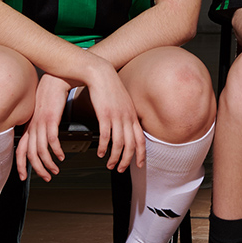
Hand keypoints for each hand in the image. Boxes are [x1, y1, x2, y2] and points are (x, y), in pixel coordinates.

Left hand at [18, 73, 73, 182]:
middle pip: (30, 155)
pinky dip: (56, 151)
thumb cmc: (50, 94)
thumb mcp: (42, 112)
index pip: (20, 150)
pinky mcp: (50, 119)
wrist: (55, 79)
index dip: (20, 165)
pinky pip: (52, 140)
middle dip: (37, 170)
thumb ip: (41, 124)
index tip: (23, 176)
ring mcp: (40, 123)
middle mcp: (33, 127)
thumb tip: (43, 135)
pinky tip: (61, 155)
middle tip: (46, 177)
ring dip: (48, 164)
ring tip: (55, 170)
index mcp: (30, 126)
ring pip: (40, 151)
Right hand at [81, 59, 143, 173]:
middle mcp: (127, 117)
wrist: (100, 72)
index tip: (139, 164)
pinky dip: (104, 147)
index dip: (141, 154)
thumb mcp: (122, 101)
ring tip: (110, 165)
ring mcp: (117, 116)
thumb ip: (125, 114)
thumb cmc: (109, 86)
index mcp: (132, 115)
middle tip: (121, 169)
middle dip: (127, 160)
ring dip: (115, 157)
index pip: (141, 139)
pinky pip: (106, 136)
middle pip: (131, 145)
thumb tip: (125, 125)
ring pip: (119, 144)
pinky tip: (101, 153)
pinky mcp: (105, 114)